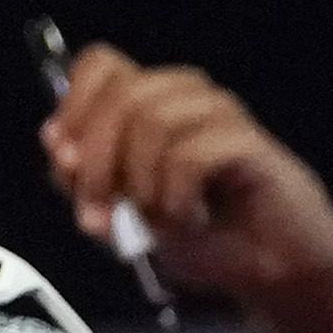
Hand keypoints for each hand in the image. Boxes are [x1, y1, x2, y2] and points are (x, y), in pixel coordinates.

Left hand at [37, 43, 332, 309]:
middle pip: (121, 94)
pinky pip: (189, 157)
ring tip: (159, 222)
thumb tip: (60, 151)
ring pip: (152, 121)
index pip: (100, 65)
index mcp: (152, 101)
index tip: (66, 164)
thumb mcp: (125, 217)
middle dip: (97, 164)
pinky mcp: (245, 142)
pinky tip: (192, 221)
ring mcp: (218, 113)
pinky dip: (177, 201)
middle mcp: (184, 95)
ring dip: (141, 187)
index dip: (74, 109)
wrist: (272, 266)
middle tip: (99, 220)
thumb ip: (87, 182)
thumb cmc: (204, 236)